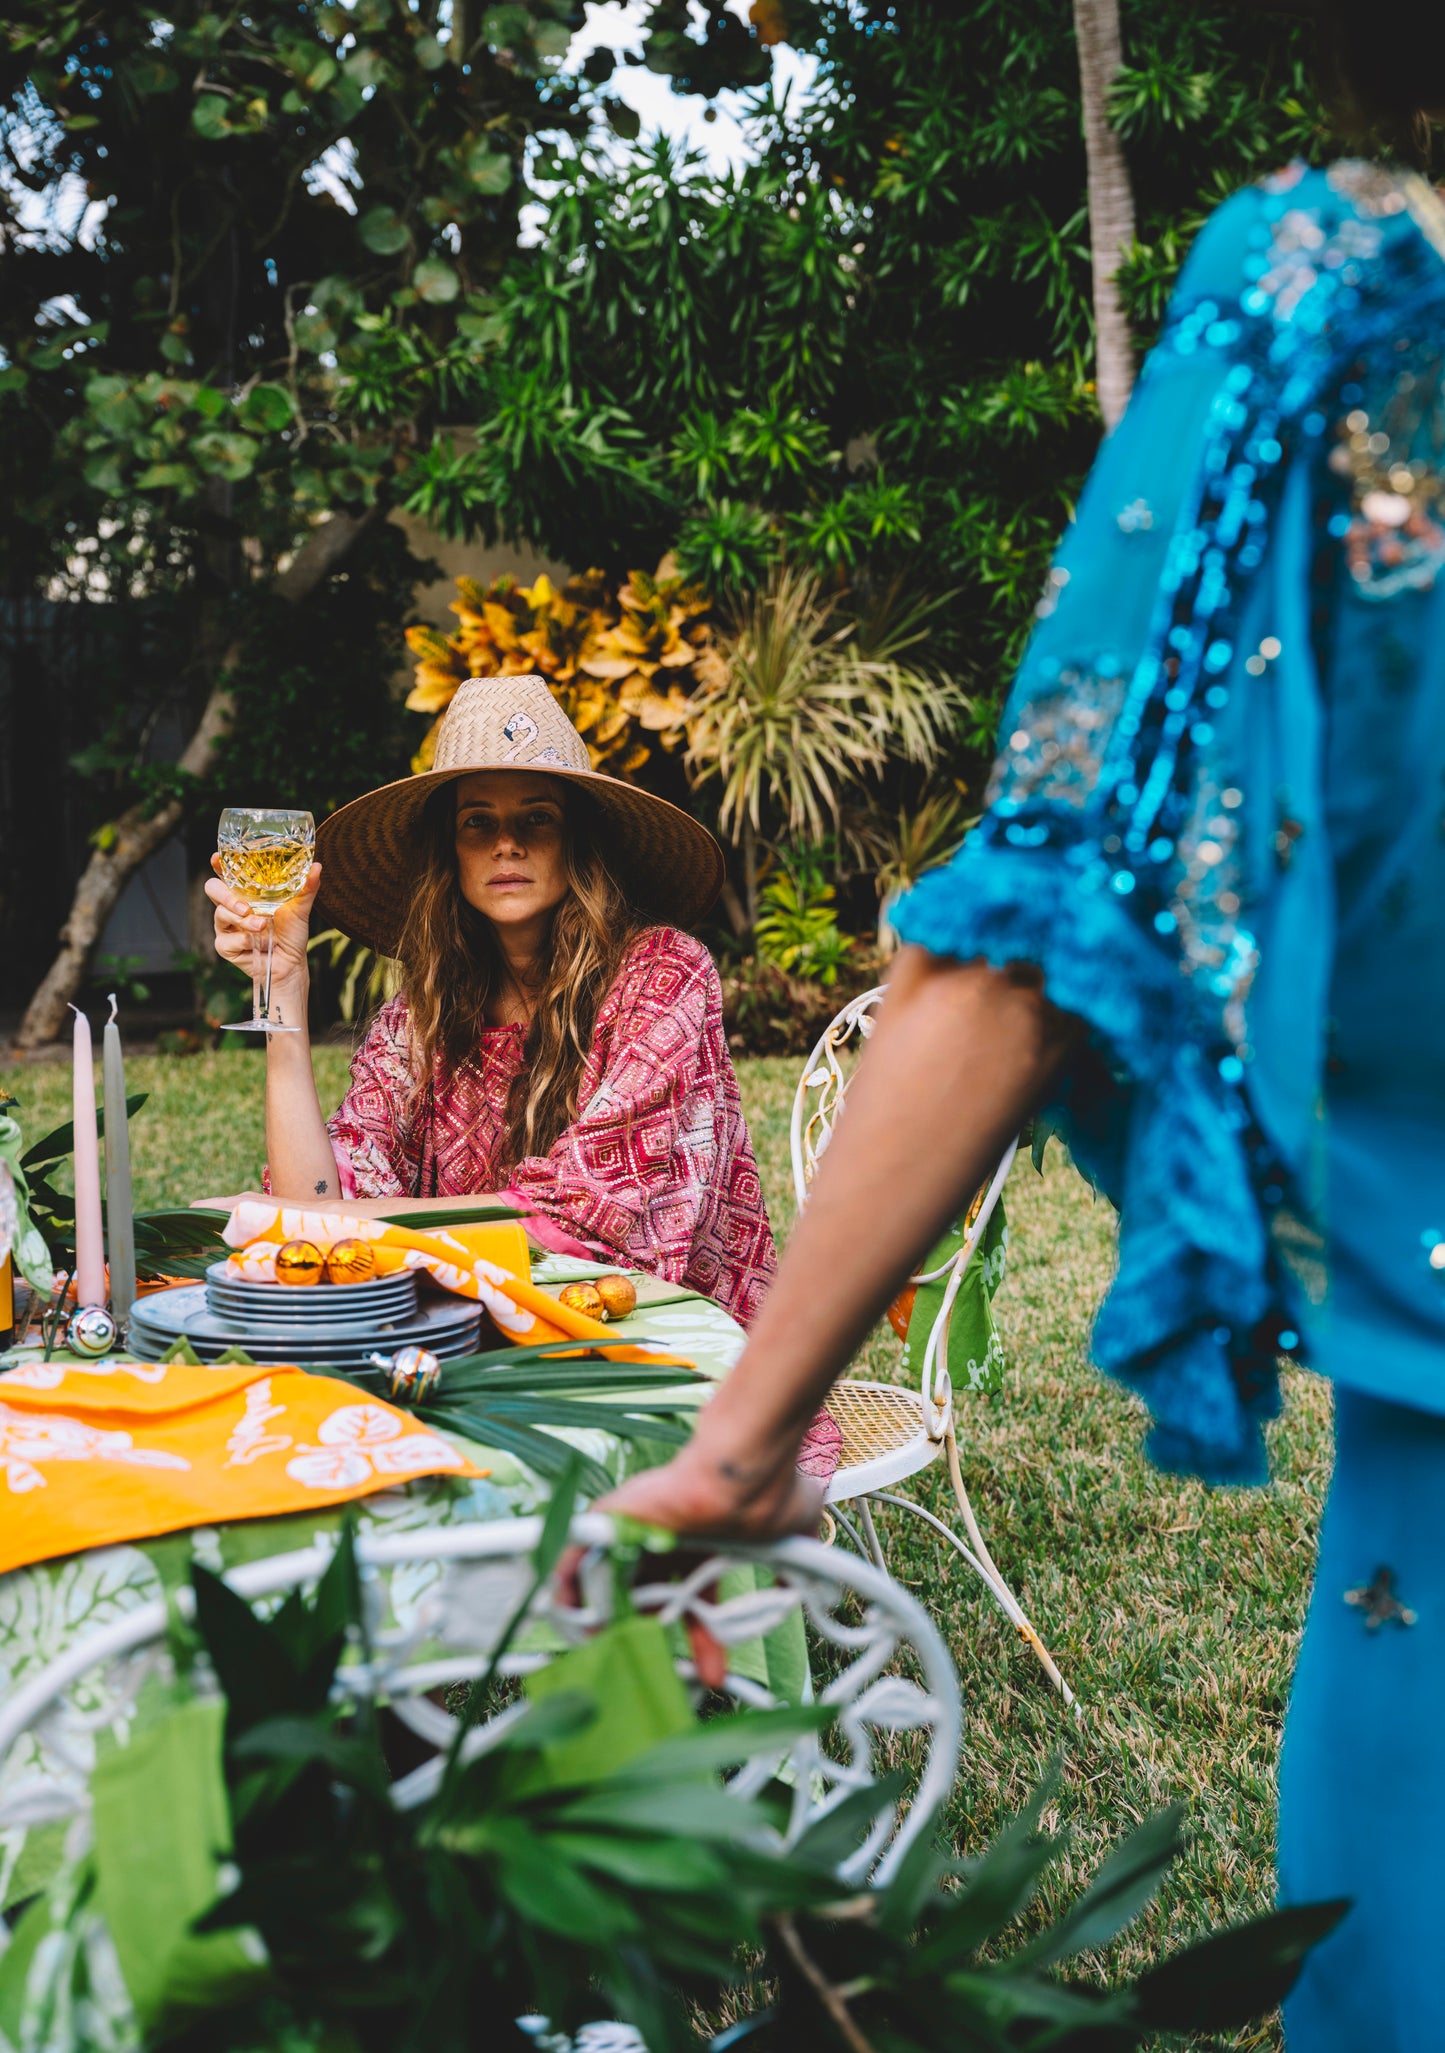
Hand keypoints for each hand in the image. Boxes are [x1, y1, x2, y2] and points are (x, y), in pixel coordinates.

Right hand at [206, 857, 321, 1003]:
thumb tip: (317, 867)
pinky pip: (226, 939)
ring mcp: (226, 926)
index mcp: (246, 893)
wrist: (291, 964)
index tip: (216, 859)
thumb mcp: (300, 909)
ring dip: (242, 920)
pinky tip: (256, 944)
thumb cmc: (292, 934)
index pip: (226, 874)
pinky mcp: (225, 946)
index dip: (218, 864)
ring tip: (262, 925)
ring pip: (220, 914)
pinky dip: (242, 940)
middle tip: (245, 906)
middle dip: (225, 894)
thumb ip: (305, 888)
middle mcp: (232, 907)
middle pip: (213, 889)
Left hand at [560, 1439, 826, 1689]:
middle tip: (652, 1673)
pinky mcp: (612, 1517)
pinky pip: (576, 1554)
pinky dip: (565, 1583)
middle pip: (650, 1596)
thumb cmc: (771, 1496)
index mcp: (707, 1542)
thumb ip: (794, 1564)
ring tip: (602, 1653)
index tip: (710, 1674)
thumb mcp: (797, 1532)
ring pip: (613, 1577)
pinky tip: (566, 1613)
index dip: (704, 1638)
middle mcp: (672, 1537)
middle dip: (649, 1637)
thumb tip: (798, 1587)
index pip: (696, 1598)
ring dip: (607, 1616)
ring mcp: (641, 1526)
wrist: (743, 1475)